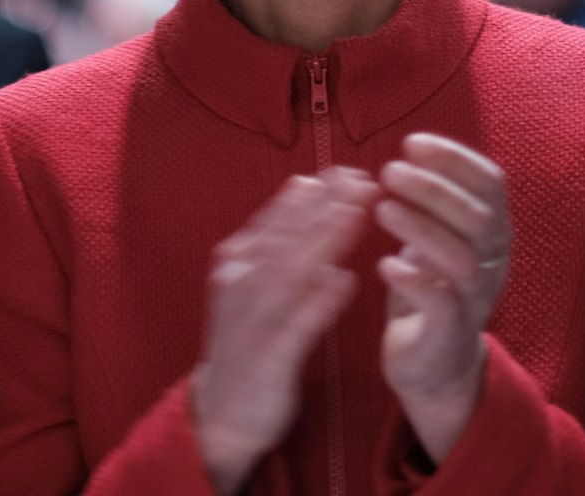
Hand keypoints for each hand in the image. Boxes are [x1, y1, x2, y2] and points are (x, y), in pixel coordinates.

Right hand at [191, 167, 376, 495]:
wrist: (221, 414)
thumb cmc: (250, 341)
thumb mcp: (260, 284)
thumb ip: (281, 239)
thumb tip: (309, 187)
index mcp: (239, 263)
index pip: (280, 219)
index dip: (314, 193)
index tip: (349, 169)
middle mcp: (241, 285)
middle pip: (286, 237)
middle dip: (325, 206)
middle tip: (362, 178)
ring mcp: (251, 322)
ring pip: (289, 273)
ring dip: (322, 241)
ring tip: (355, 214)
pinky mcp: (266, 359)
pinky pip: (294, 327)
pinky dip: (317, 303)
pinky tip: (344, 282)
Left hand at [373, 133, 511, 463]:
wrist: (434, 365)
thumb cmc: (431, 287)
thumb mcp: (440, 236)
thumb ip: (436, 200)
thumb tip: (412, 150)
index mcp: (493, 232)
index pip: (491, 183)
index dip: (455, 158)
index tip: (412, 143)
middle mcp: (493, 263)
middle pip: (480, 217)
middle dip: (434, 188)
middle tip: (389, 172)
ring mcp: (476, 301)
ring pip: (463, 259)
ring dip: (421, 228)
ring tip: (382, 209)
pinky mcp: (450, 335)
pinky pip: (443, 305)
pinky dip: (414, 280)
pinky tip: (385, 264)